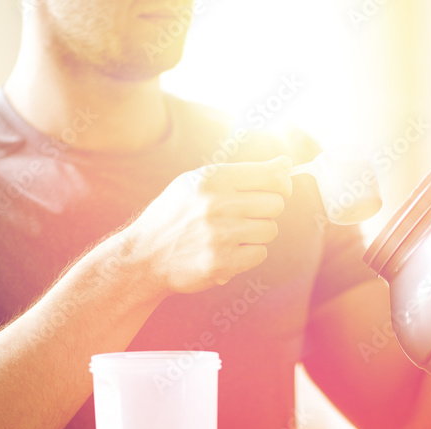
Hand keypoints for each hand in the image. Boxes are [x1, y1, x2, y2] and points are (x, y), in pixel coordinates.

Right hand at [126, 156, 292, 293]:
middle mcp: (217, 204)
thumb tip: (286, 164)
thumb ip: (243, 173)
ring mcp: (220, 234)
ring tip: (232, 234)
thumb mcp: (199, 182)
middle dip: (266, 210)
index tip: (281, 189)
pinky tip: (228, 250)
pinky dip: (249, 254)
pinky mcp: (222, 262)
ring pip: (270, 230)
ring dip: (257, 233)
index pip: (272, 176)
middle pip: (275, 204)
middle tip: (247, 215)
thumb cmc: (175, 215)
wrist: (144, 255)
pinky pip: (259, 253)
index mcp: (212, 178)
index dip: (283, 183)